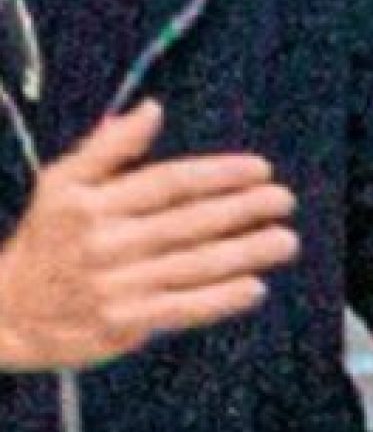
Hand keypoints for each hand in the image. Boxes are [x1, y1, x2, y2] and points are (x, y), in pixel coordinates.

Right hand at [0, 100, 298, 370]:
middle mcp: (106, 243)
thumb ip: (110, 145)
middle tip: (285, 200)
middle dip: (242, 210)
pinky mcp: (121, 324)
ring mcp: (115, 286)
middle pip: (187, 223)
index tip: (261, 169)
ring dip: (243, 254)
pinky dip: (218, 300)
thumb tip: (152, 107)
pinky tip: (254, 287)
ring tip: (285, 241)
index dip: (218, 174)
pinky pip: (178, 309)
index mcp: (95, 203)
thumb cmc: (50, 236)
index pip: (169, 184)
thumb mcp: (64, 181)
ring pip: (190, 266)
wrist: (7, 312)